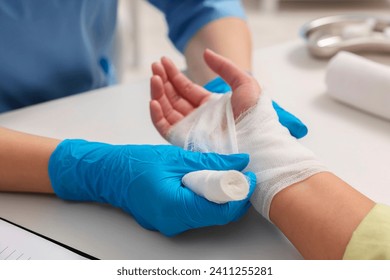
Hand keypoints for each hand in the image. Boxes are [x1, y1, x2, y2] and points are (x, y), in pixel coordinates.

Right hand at [48, 140, 255, 235]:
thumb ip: (211, 161)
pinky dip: (205, 197)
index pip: (221, 210)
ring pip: (207, 213)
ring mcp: (171, 224)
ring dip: (219, 195)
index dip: (241, 194)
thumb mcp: (176, 158)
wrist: (109, 173)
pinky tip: (203, 180)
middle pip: (217, 214)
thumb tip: (239, 161)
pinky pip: (195, 212)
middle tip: (238, 173)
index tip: (249, 177)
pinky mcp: (169, 219)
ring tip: (220, 173)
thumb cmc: (134, 164)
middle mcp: (174, 222)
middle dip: (232, 194)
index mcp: (175, 207)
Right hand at [150, 49, 306, 138]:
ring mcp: (189, 128)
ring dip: (158, 92)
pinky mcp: (183, 139)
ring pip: (166, 109)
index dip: (173, 74)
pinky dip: (156, 115)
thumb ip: (224, 67)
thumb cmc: (253, 113)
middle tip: (155, 65)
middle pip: (173, 96)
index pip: (185, 88)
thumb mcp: (243, 82)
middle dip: (162, 80)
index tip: (163, 61)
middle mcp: (196, 116)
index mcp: (209, 104)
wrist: (254, 137)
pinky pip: (164, 127)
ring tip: (154, 77)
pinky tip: (154, 100)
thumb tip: (206, 53)